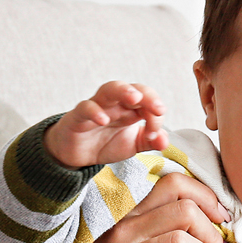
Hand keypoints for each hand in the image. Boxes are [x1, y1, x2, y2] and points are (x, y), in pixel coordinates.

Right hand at [44, 81, 169, 168]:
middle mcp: (115, 104)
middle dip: (147, 96)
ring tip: (134, 98)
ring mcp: (97, 106)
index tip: (154, 135)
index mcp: (130, 109)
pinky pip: (85, 107)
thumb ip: (149, 142)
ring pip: (109, 89)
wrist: (76, 153)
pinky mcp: (78, 116)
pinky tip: (103, 120)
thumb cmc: (105, 143)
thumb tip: (165, 141)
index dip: (155, 116)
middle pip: (132, 89)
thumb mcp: (132, 145)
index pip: (148, 102)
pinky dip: (94, 111)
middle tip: (158, 109)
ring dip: (123, 91)